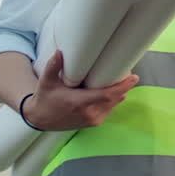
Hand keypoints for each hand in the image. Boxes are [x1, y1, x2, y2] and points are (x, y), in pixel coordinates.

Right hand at [22, 50, 138, 131]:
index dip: (123, 86)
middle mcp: (89, 113)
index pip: (107, 95)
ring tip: (121, 79)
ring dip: (119, 93)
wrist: (40, 119)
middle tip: (128, 71)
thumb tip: (60, 52)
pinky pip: (109, 110)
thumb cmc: (45, 99)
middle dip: (124, 86)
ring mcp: (92, 120)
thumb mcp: (46, 82)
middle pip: (115, 99)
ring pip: (114, 105)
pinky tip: (112, 90)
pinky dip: (113, 100)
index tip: (134, 77)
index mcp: (80, 103)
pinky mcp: (93, 123)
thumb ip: (53, 66)